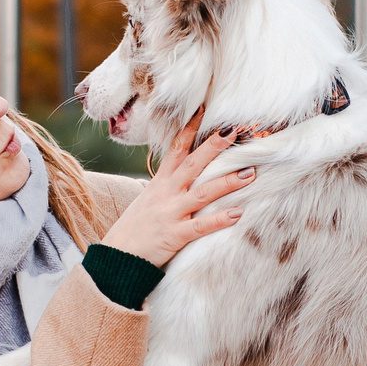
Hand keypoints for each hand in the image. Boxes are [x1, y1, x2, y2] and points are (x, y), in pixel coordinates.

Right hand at [99, 109, 254, 266]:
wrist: (116, 256)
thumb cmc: (135, 228)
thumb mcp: (149, 199)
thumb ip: (168, 185)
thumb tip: (186, 173)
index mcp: (160, 182)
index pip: (176, 149)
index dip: (190, 128)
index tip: (204, 109)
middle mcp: (166, 193)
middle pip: (193, 164)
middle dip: (213, 147)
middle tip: (234, 131)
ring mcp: (171, 213)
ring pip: (202, 193)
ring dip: (228, 182)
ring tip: (250, 173)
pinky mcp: (174, 235)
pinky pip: (200, 226)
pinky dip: (219, 219)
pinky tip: (237, 213)